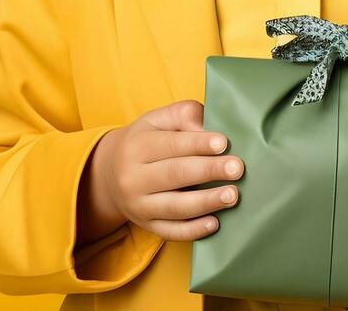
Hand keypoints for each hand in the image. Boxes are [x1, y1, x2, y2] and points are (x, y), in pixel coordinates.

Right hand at [85, 99, 244, 241]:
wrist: (110, 174)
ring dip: (206, 202)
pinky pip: (171, 232)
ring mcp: (139, 206)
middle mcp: (133, 178)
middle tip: (237, 168)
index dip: (198, 143)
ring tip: (233, 195)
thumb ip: (183, 115)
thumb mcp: (156, 120)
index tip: (223, 143)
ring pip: (175, 207)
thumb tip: (207, 127)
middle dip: (208, 171)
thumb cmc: (145, 141)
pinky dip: (193, 230)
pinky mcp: (147, 226)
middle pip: (174, 174)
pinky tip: (215, 224)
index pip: (171, 145)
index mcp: (136, 147)